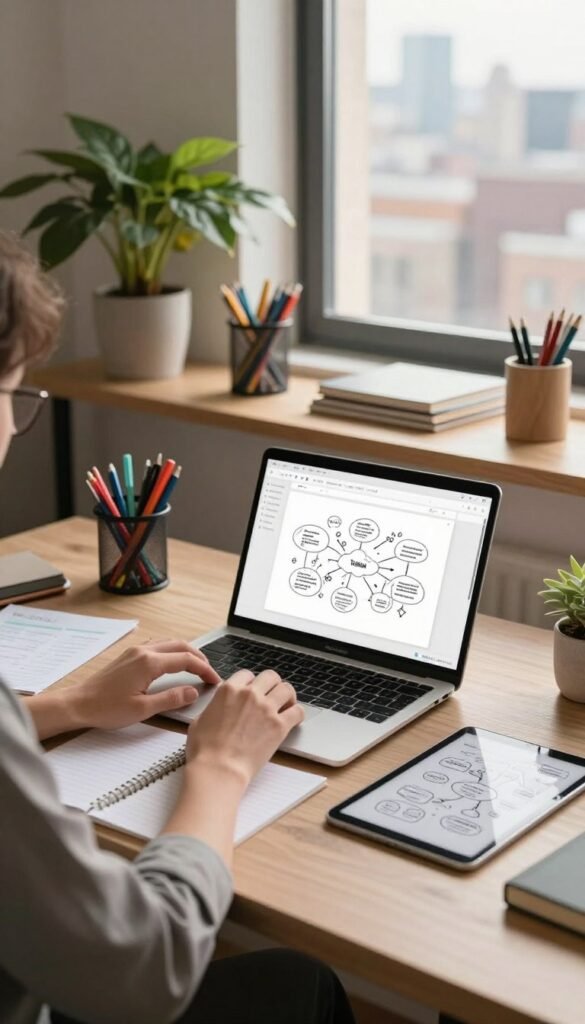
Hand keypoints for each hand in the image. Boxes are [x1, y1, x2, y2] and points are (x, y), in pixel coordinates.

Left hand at [70, 640, 220, 729]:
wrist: (78, 704)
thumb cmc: (106, 708)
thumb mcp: (143, 709)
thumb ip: (171, 699)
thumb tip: (192, 692)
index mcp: (149, 663)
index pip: (187, 660)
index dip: (205, 669)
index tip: (215, 680)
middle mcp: (144, 651)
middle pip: (181, 645)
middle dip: (199, 658)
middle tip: (210, 673)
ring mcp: (135, 651)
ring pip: (169, 643)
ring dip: (186, 652)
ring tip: (196, 667)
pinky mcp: (129, 655)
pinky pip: (157, 645)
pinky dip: (172, 651)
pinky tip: (173, 662)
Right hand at [186, 668, 304, 785]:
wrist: (219, 769)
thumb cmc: (205, 750)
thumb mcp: (200, 719)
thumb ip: (214, 707)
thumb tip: (218, 708)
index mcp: (229, 690)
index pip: (247, 674)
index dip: (251, 683)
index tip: (253, 691)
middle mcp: (250, 694)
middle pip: (270, 676)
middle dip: (271, 685)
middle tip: (272, 695)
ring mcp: (266, 709)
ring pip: (287, 689)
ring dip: (287, 696)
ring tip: (286, 705)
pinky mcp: (279, 726)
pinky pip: (298, 711)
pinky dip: (297, 713)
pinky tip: (293, 719)